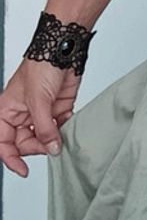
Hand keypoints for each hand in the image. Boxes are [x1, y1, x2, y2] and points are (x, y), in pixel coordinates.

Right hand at [0, 57, 81, 176]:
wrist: (64, 50)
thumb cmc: (42, 65)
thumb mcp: (39, 101)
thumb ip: (44, 129)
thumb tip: (51, 149)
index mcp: (7, 111)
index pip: (4, 143)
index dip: (11, 159)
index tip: (23, 170)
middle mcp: (22, 113)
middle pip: (26, 143)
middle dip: (39, 146)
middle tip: (51, 145)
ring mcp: (40, 111)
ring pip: (44, 137)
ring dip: (54, 137)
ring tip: (60, 127)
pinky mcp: (57, 109)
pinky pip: (59, 127)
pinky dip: (64, 126)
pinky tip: (67, 115)